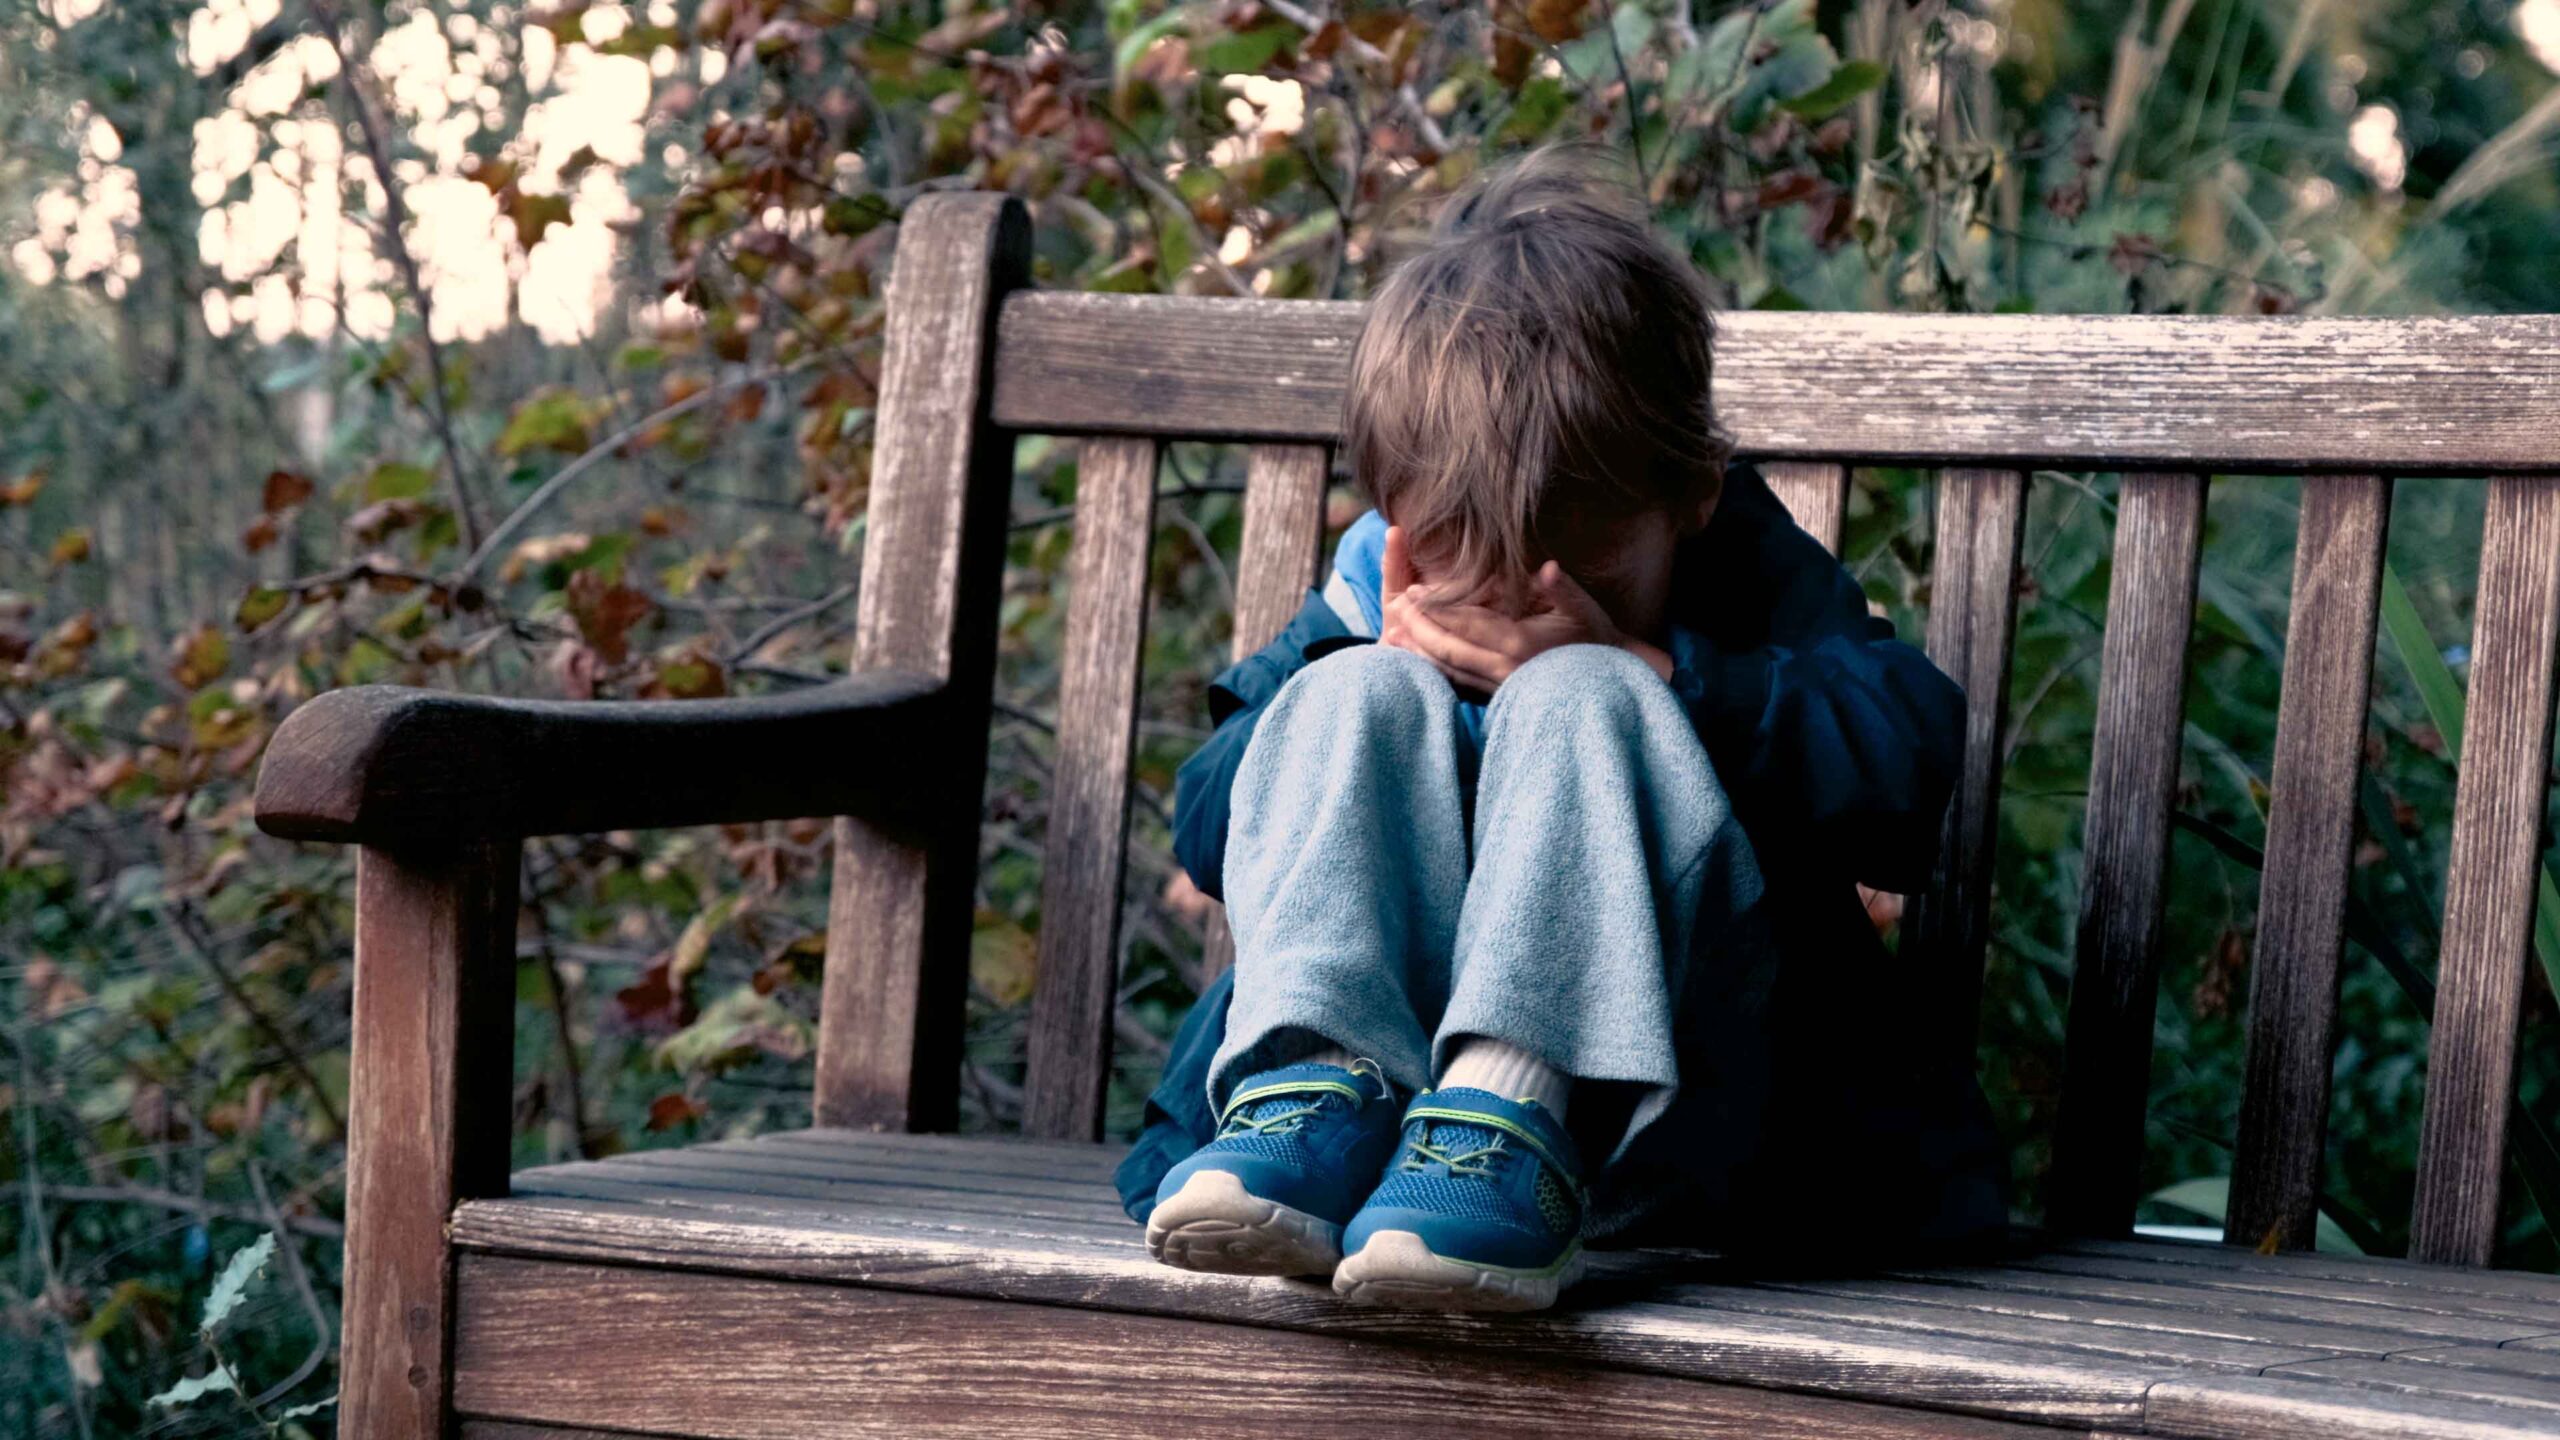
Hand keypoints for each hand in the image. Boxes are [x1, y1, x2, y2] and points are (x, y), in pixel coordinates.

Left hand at [1378, 526, 1672, 690]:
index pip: (1468, 621)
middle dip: (1419, 627)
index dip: (1436, 606)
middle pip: (1449, 647)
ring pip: (1449, 670)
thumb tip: (1547, 567)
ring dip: (1420, 651)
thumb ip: (1562, 588)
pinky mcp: (1499, 696)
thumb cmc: (1597, 639)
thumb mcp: (1585, 608)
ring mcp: (1500, 686)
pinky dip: (1435, 671)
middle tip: (1393, 607)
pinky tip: (1418, 661)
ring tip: (1393, 635)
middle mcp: (1505, 668)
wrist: (1610, 684)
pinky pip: (1459, 684)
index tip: (1411, 591)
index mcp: (1520, 643)